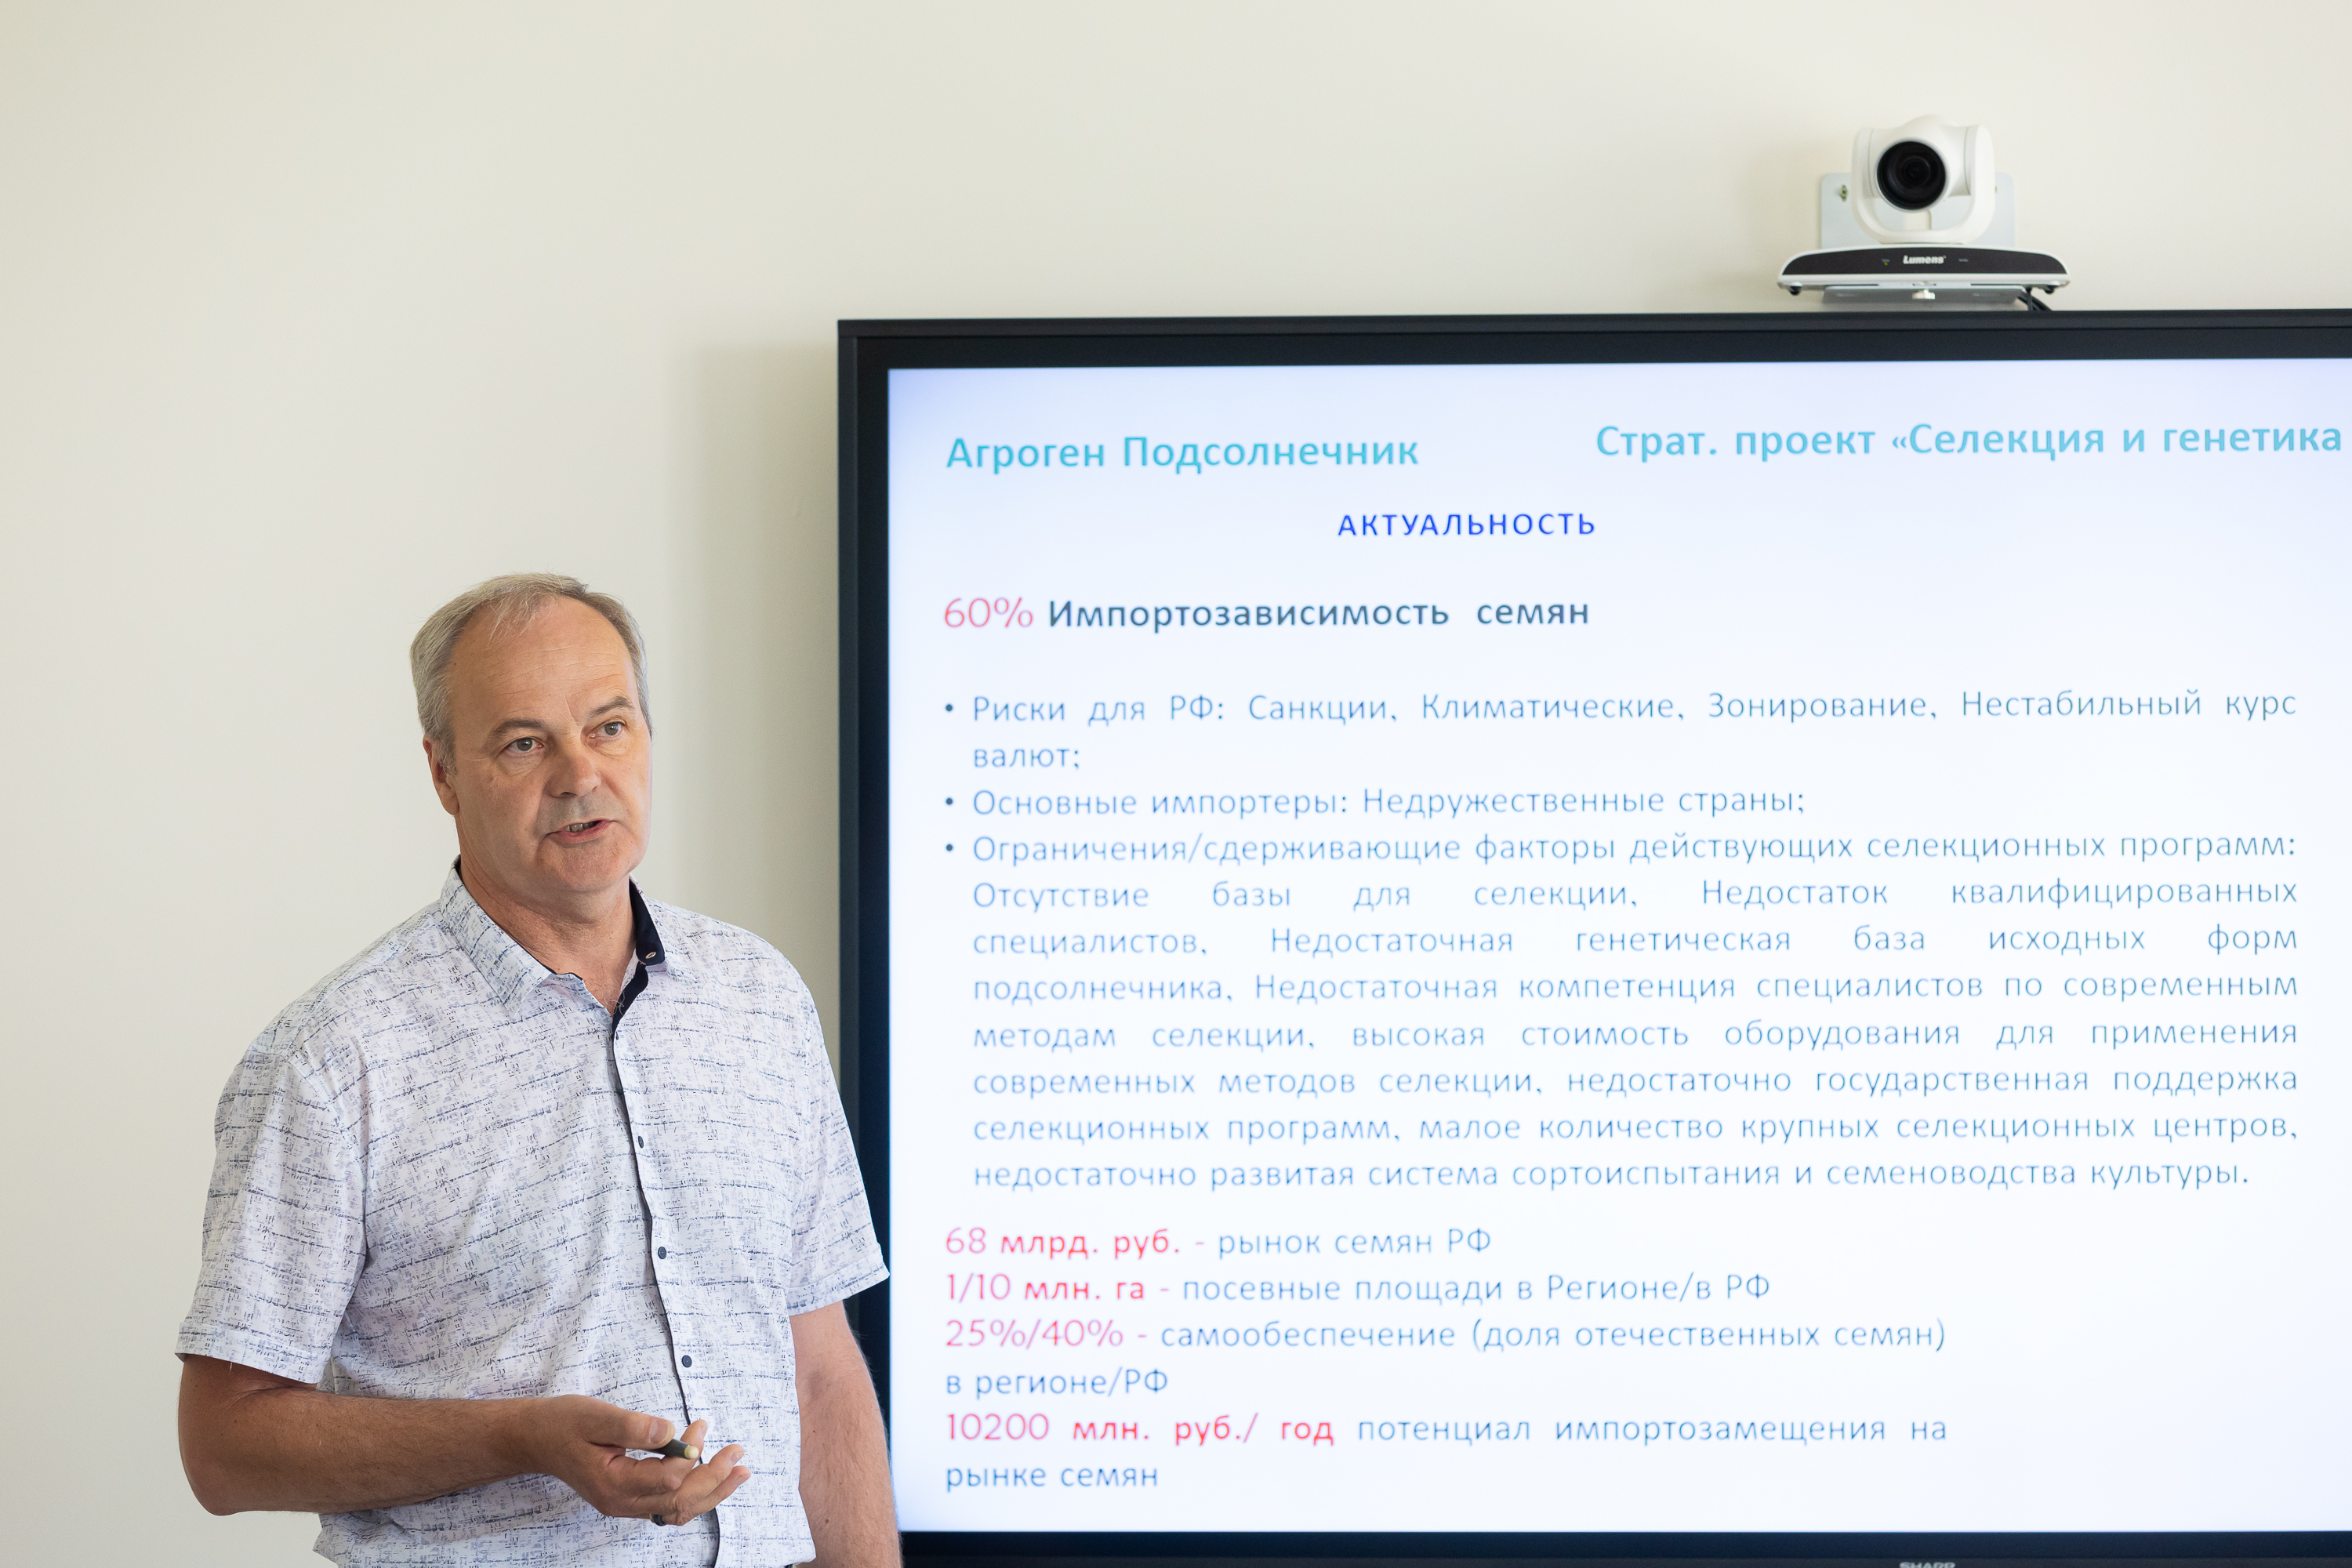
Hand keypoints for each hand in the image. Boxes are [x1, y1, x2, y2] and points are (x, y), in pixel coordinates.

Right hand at [520, 1396, 750, 1525]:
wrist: (537, 1438)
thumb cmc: (563, 1423)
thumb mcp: (595, 1415)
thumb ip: (633, 1426)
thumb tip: (671, 1432)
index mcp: (612, 1483)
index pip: (666, 1479)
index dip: (691, 1454)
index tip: (701, 1425)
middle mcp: (620, 1502)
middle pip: (678, 1500)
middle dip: (714, 1478)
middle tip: (739, 1453)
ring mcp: (624, 1505)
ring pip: (677, 1509)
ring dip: (711, 1491)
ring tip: (739, 1472)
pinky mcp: (628, 1498)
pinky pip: (667, 1506)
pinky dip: (693, 1494)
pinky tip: (713, 1479)